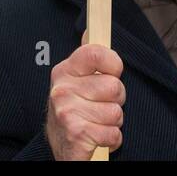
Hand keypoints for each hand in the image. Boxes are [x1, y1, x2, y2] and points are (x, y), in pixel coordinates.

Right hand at [44, 43, 125, 160]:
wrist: (59, 146)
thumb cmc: (74, 109)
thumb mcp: (76, 80)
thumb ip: (87, 58)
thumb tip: (90, 29)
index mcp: (65, 70)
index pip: (96, 53)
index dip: (113, 64)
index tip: (113, 72)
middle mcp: (62, 89)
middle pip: (114, 86)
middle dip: (116, 100)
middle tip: (101, 105)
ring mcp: (67, 112)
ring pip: (116, 112)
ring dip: (113, 122)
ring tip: (98, 122)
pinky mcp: (76, 134)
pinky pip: (113, 134)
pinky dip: (111, 139)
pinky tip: (97, 137)